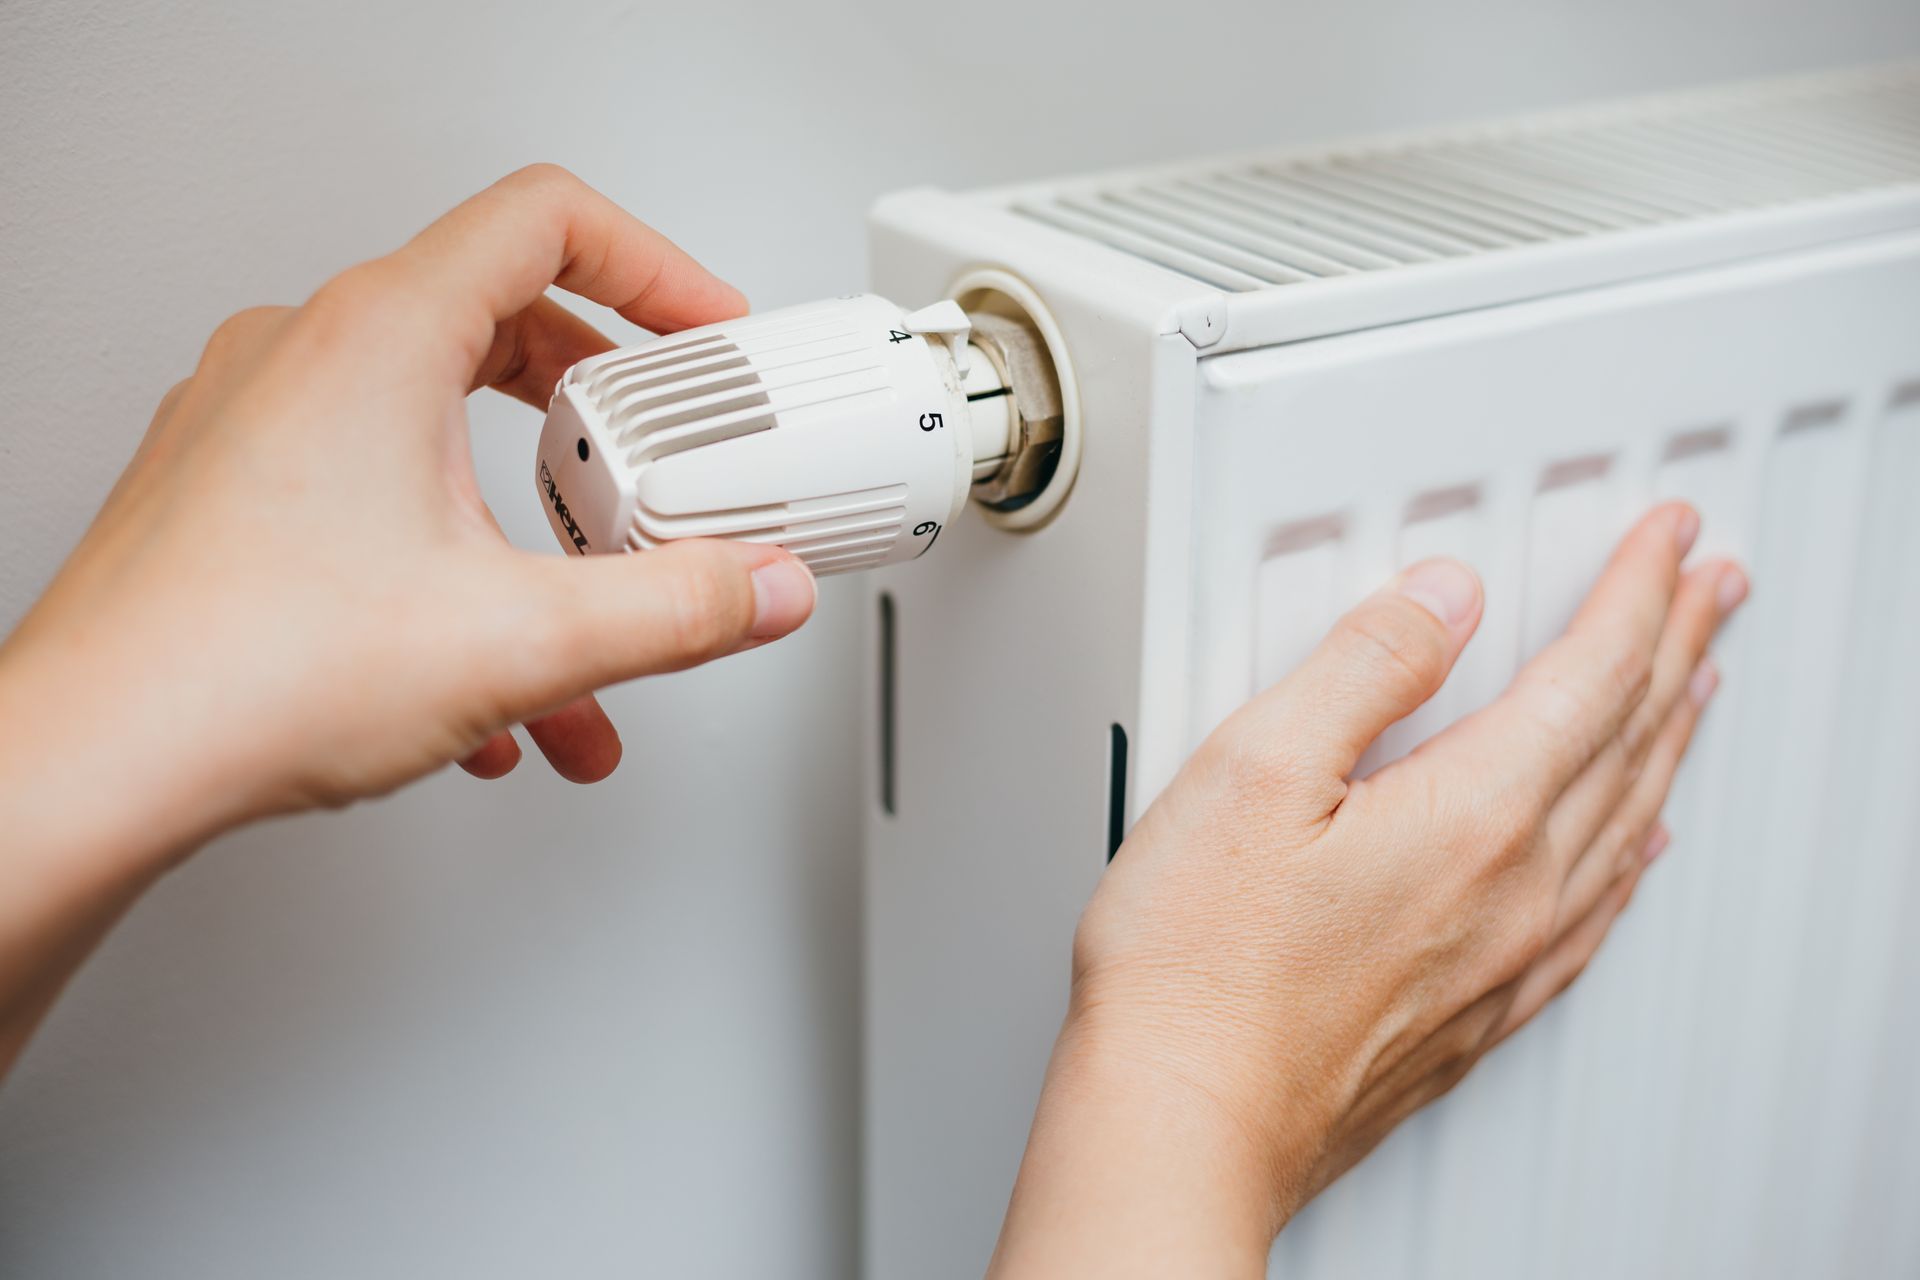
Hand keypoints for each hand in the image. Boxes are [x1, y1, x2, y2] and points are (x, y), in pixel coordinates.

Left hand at [0, 166, 815, 1070]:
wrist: (92, 762)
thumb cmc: (243, 670)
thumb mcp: (522, 641)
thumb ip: (674, 610)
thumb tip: (757, 588)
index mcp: (380, 336)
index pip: (548, 222)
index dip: (654, 265)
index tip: (705, 326)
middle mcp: (306, 354)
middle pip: (501, 325)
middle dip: (601, 417)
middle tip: (655, 470)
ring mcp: (258, 420)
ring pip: (438, 432)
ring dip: (527, 523)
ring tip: (579, 620)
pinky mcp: (233, 493)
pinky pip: (378, 493)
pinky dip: (453, 560)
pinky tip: (486, 681)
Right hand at [991, 504, 1746, 1277]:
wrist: (1183, 1118)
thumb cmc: (1196, 969)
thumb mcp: (1256, 770)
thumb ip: (1363, 668)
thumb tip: (1443, 599)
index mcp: (1469, 817)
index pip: (1590, 674)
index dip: (1638, 592)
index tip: (1668, 540)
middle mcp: (1511, 891)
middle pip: (1627, 741)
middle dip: (1678, 647)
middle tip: (1713, 589)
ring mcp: (1501, 959)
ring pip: (1626, 822)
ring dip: (1668, 738)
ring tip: (1695, 686)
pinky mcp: (1472, 1013)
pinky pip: (1595, 912)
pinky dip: (1633, 853)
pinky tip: (1637, 849)